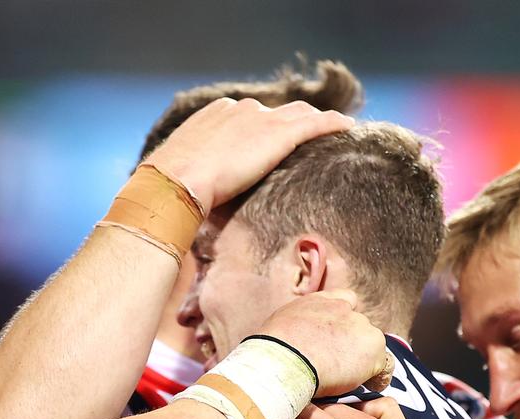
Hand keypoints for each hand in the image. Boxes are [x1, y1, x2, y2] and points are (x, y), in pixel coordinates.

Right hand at [145, 97, 353, 215]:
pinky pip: (316, 123)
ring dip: (316, 121)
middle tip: (309, 135)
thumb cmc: (172, 189)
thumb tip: (203, 207)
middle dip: (293, 121)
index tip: (272, 141)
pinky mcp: (279, 133)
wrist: (176, 183)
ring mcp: (261, 119)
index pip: (249, 117)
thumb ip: (202, 179)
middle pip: (277, 112)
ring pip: (300, 114)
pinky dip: (333, 124)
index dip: (264, 128)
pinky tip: (347, 127)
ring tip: (333, 131)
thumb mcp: (186, 177)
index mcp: (215, 115)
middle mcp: (240, 109)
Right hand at [256, 290, 388, 397]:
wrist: (282, 360)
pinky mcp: (373, 346)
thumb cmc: (273, 350)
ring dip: (363, 359)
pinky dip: (378, 376)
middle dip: (353, 343)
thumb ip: (300, 326)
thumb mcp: (283, 324)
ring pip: (371, 346)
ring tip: (351, 379)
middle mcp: (344, 309)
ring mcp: (361, 326)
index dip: (346, 321)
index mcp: (321, 300)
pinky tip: (369, 386)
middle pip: (360, 326)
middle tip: (340, 364)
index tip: (339, 337)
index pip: (347, 301)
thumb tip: (299, 341)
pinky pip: (384, 365)